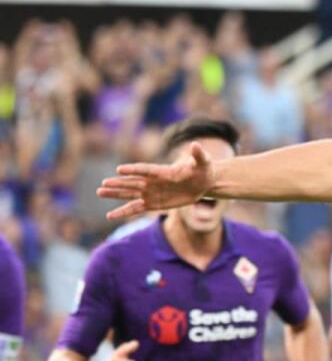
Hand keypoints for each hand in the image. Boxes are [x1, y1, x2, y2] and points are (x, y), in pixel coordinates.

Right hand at [97, 142, 215, 219]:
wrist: (204, 182)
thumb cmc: (203, 169)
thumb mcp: (204, 161)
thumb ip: (198, 154)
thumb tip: (196, 145)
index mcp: (163, 171)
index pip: (146, 169)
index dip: (134, 170)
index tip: (120, 170)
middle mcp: (153, 181)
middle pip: (132, 182)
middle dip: (119, 184)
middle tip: (102, 184)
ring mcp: (151, 192)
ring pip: (130, 194)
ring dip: (115, 194)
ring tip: (99, 192)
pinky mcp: (153, 203)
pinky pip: (136, 208)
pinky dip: (124, 211)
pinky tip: (110, 215)